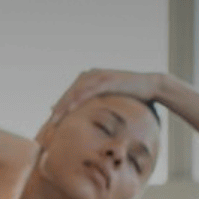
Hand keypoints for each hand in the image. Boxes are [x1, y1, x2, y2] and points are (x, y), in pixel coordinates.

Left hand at [40, 69, 165, 137]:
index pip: (69, 95)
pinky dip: (78, 99)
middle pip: (69, 93)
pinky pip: (89, 90)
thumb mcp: (107, 100)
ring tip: (54, 118)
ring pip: (75, 92)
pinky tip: (70, 109)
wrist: (150, 85)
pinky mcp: (107, 79)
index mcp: (87, 79)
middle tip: (48, 124)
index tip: (50, 122)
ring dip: (64, 106)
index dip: (59, 108)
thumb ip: (93, 104)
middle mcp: (90, 74)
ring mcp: (98, 76)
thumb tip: (79, 115)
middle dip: (58, 108)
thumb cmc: (129, 95)